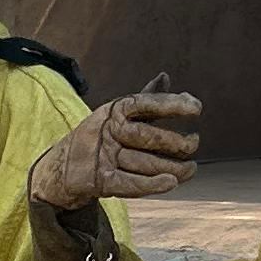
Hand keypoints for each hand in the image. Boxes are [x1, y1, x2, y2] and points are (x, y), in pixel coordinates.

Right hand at [26, 88, 203, 209]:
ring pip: (144, 163)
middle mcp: (107, 131)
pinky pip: (128, 183)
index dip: (171, 105)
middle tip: (194, 144)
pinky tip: (171, 183)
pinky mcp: (98, 181)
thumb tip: (165, 76)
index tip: (197, 108)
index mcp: (114, 111)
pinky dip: (151, 184)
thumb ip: (145, 98)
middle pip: (148, 136)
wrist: (62, 168)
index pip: (146, 103)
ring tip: (191, 169)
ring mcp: (102, 156)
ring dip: (173, 168)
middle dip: (176, 143)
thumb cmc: (101, 138)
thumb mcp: (120, 115)